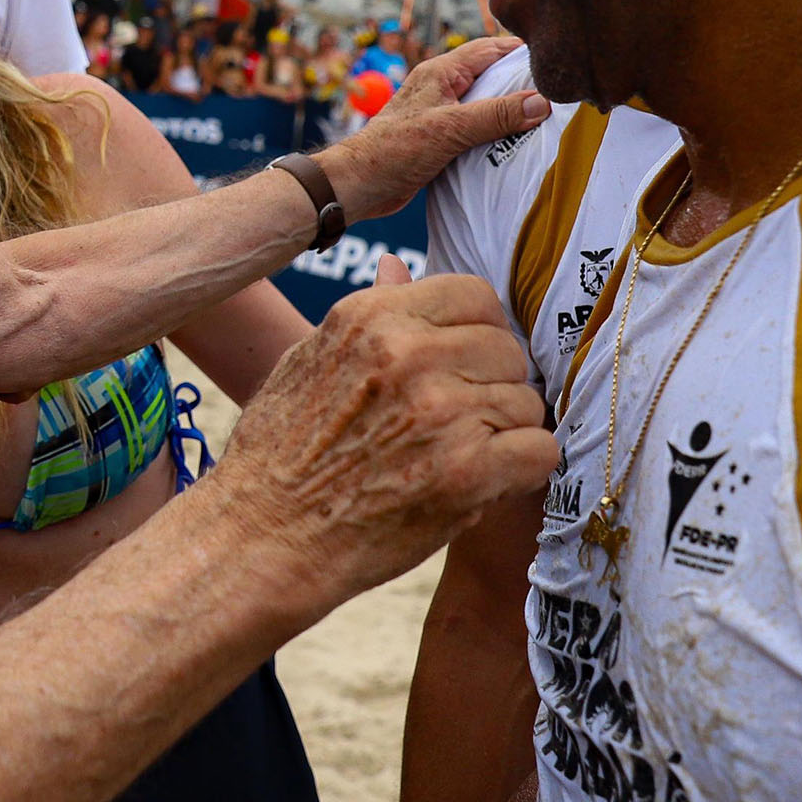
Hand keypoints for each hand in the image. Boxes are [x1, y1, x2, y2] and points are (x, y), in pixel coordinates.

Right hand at [206, 253, 554, 619]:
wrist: (261, 536)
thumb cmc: (278, 452)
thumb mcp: (308, 360)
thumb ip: (368, 313)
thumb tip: (399, 266)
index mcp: (372, 317)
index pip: (476, 296)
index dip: (477, 333)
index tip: (461, 365)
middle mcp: (409, 354)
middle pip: (506, 349)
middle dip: (491, 384)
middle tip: (458, 422)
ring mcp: (440, 411)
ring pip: (525, 402)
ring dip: (503, 432)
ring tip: (457, 457)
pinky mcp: (464, 472)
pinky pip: (539, 450)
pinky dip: (522, 470)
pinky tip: (484, 482)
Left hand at [318, 36, 545, 218]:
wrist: (358, 184)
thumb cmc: (395, 150)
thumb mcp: (451, 129)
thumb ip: (496, 114)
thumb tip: (542, 101)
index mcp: (441, 72)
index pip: (490, 49)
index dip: (522, 51)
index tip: (555, 59)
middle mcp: (440, 87)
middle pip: (490, 75)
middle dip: (521, 80)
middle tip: (559, 90)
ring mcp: (439, 111)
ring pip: (483, 102)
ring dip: (509, 109)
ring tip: (546, 117)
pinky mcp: (438, 137)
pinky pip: (474, 127)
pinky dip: (494, 132)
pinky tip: (516, 144)